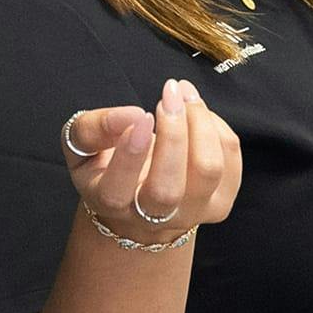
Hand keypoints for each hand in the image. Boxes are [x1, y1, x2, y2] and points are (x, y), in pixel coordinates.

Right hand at [59, 79, 241, 243]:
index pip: (117, 190)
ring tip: (185, 93)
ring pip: (208, 171)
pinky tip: (198, 114)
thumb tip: (130, 115)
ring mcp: (191, 213)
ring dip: (201, 123)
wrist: (139, 203)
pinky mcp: (221, 202)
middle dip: (173, 135)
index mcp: (110, 204)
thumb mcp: (83, 148)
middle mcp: (151, 218)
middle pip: (168, 188)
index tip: (142, 115)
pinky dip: (217, 128)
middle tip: (169, 94)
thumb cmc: (108, 166)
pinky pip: (230, 159)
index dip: (130, 153)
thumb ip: (92, 129)